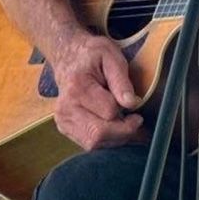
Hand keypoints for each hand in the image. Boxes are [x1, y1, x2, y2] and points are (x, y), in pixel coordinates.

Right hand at [50, 34, 145, 150]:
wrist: (69, 57)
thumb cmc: (92, 55)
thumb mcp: (111, 56)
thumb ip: (122, 80)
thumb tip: (132, 103)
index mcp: (77, 87)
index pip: (109, 112)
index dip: (128, 112)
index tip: (136, 105)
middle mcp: (65, 107)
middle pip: (99, 134)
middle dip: (124, 132)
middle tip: (136, 120)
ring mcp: (62, 120)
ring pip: (94, 144)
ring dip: (116, 138)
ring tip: (125, 122)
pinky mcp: (65, 128)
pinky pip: (89, 144)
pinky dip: (106, 139)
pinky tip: (114, 126)